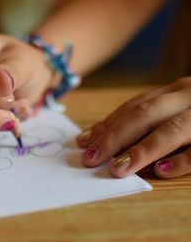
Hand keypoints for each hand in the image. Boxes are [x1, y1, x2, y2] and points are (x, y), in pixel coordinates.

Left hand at [76, 78, 190, 177]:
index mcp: (174, 93)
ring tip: (117, 168)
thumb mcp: (176, 109)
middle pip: (145, 115)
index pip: (133, 108)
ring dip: (141, 150)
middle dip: (114, 137)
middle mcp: (187, 98)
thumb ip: (150, 120)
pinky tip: (161, 170)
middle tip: (91, 158)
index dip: (107, 125)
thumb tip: (105, 141)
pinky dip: (182, 160)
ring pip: (172, 130)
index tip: (82, 142)